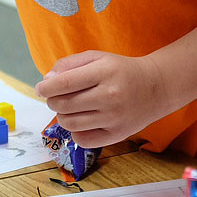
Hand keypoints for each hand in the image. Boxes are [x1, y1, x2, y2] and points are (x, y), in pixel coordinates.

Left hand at [34, 50, 170, 147]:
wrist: (156, 87)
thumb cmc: (121, 70)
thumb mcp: (97, 57)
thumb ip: (69, 65)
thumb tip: (46, 80)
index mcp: (104, 72)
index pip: (64, 83)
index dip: (45, 87)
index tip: (40, 88)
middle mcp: (110, 96)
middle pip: (64, 105)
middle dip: (52, 100)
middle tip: (55, 97)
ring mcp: (115, 118)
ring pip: (70, 123)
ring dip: (62, 115)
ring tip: (68, 107)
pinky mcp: (118, 135)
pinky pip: (83, 139)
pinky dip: (75, 131)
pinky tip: (81, 121)